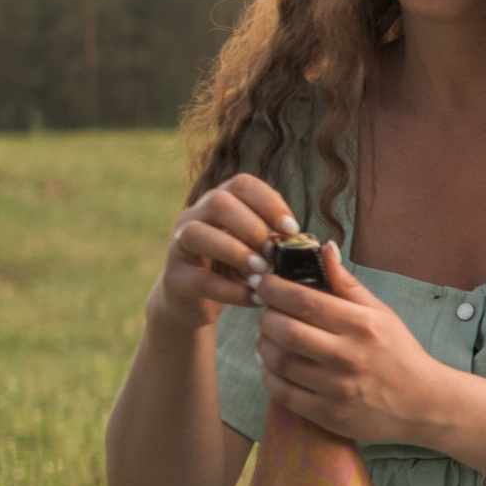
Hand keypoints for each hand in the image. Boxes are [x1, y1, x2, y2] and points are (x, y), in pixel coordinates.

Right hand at [152, 174, 296, 333]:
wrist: (196, 301)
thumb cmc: (236, 268)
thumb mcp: (259, 251)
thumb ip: (277, 243)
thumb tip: (311, 244)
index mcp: (220, 203)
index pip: (243, 184)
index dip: (269, 202)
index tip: (292, 228)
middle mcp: (195, 216)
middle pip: (218, 202)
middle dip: (252, 226)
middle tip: (273, 252)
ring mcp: (178, 245)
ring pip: (197, 234)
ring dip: (235, 252)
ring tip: (262, 272)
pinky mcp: (174, 278)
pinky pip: (198, 278)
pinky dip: (230, 290)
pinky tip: (254, 298)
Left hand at [254, 244, 449, 444]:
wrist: (422, 404)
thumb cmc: (399, 353)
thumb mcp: (381, 313)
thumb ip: (347, 284)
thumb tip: (324, 248)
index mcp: (362, 326)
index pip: (305, 301)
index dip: (274, 288)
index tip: (261, 281)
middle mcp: (349, 357)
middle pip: (285, 330)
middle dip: (265, 316)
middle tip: (264, 310)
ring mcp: (338, 389)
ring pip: (279, 361)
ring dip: (263, 343)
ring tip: (267, 335)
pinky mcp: (328, 414)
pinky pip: (283, 392)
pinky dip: (269, 374)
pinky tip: (272, 363)